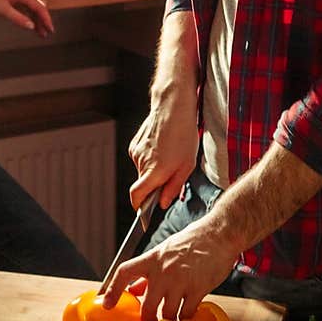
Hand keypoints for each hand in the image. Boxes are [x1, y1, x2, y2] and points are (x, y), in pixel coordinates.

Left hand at [0, 0, 53, 37]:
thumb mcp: (2, 9)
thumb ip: (17, 18)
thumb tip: (31, 27)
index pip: (40, 8)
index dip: (46, 20)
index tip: (50, 30)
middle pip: (39, 6)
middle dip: (43, 21)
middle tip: (45, 34)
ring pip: (34, 4)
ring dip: (37, 17)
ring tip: (38, 31)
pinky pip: (27, 2)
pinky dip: (30, 12)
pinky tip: (30, 20)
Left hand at [102, 216, 235, 320]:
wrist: (219, 235)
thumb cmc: (192, 242)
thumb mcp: (165, 252)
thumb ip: (149, 271)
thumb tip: (135, 289)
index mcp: (152, 258)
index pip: (124, 272)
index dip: (113, 289)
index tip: (107, 303)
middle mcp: (163, 271)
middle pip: (147, 307)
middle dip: (147, 319)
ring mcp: (181, 281)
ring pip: (167, 314)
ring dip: (169, 319)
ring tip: (173, 315)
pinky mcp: (198, 289)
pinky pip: (186, 313)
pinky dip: (186, 317)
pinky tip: (187, 311)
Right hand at [129, 97, 198, 213]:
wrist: (172, 107)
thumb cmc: (183, 134)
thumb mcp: (187, 165)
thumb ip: (173, 187)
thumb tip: (163, 203)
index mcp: (155, 170)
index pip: (136, 196)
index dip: (139, 207)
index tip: (144, 213)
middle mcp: (142, 162)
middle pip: (142, 184)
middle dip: (153, 185)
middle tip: (170, 175)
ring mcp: (136, 152)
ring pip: (142, 171)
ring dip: (153, 170)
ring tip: (168, 156)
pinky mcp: (134, 144)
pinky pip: (140, 160)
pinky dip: (149, 159)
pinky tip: (161, 148)